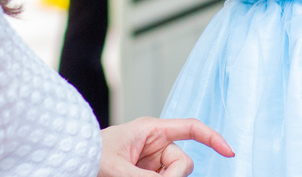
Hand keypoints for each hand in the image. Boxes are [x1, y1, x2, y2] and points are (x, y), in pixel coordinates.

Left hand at [99, 116, 233, 176]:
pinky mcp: (146, 173)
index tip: (229, 153)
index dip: (212, 138)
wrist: (72, 161)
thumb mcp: (116, 169)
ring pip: (173, 176)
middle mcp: (155, 144)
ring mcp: (151, 161)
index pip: (191, 128)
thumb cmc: (90, 155)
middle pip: (182, 163)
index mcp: (151, 130)